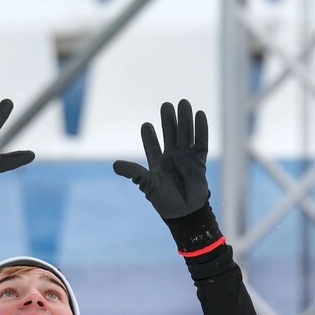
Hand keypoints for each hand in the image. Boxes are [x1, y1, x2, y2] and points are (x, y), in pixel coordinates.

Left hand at [113, 99, 208, 219]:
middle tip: (166, 105)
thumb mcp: (147, 185)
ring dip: (184, 119)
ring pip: (185, 134)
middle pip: (170, 134)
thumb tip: (114, 164)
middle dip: (168, 120)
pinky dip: (201, 129)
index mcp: (158, 163)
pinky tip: (200, 114)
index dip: (149, 136)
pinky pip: (201, 142)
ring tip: (183, 103)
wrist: (185, 212)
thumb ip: (133, 172)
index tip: (146, 125)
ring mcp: (186, 158)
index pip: (152, 145)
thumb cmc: (165, 201)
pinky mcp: (199, 161)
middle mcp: (172, 158)